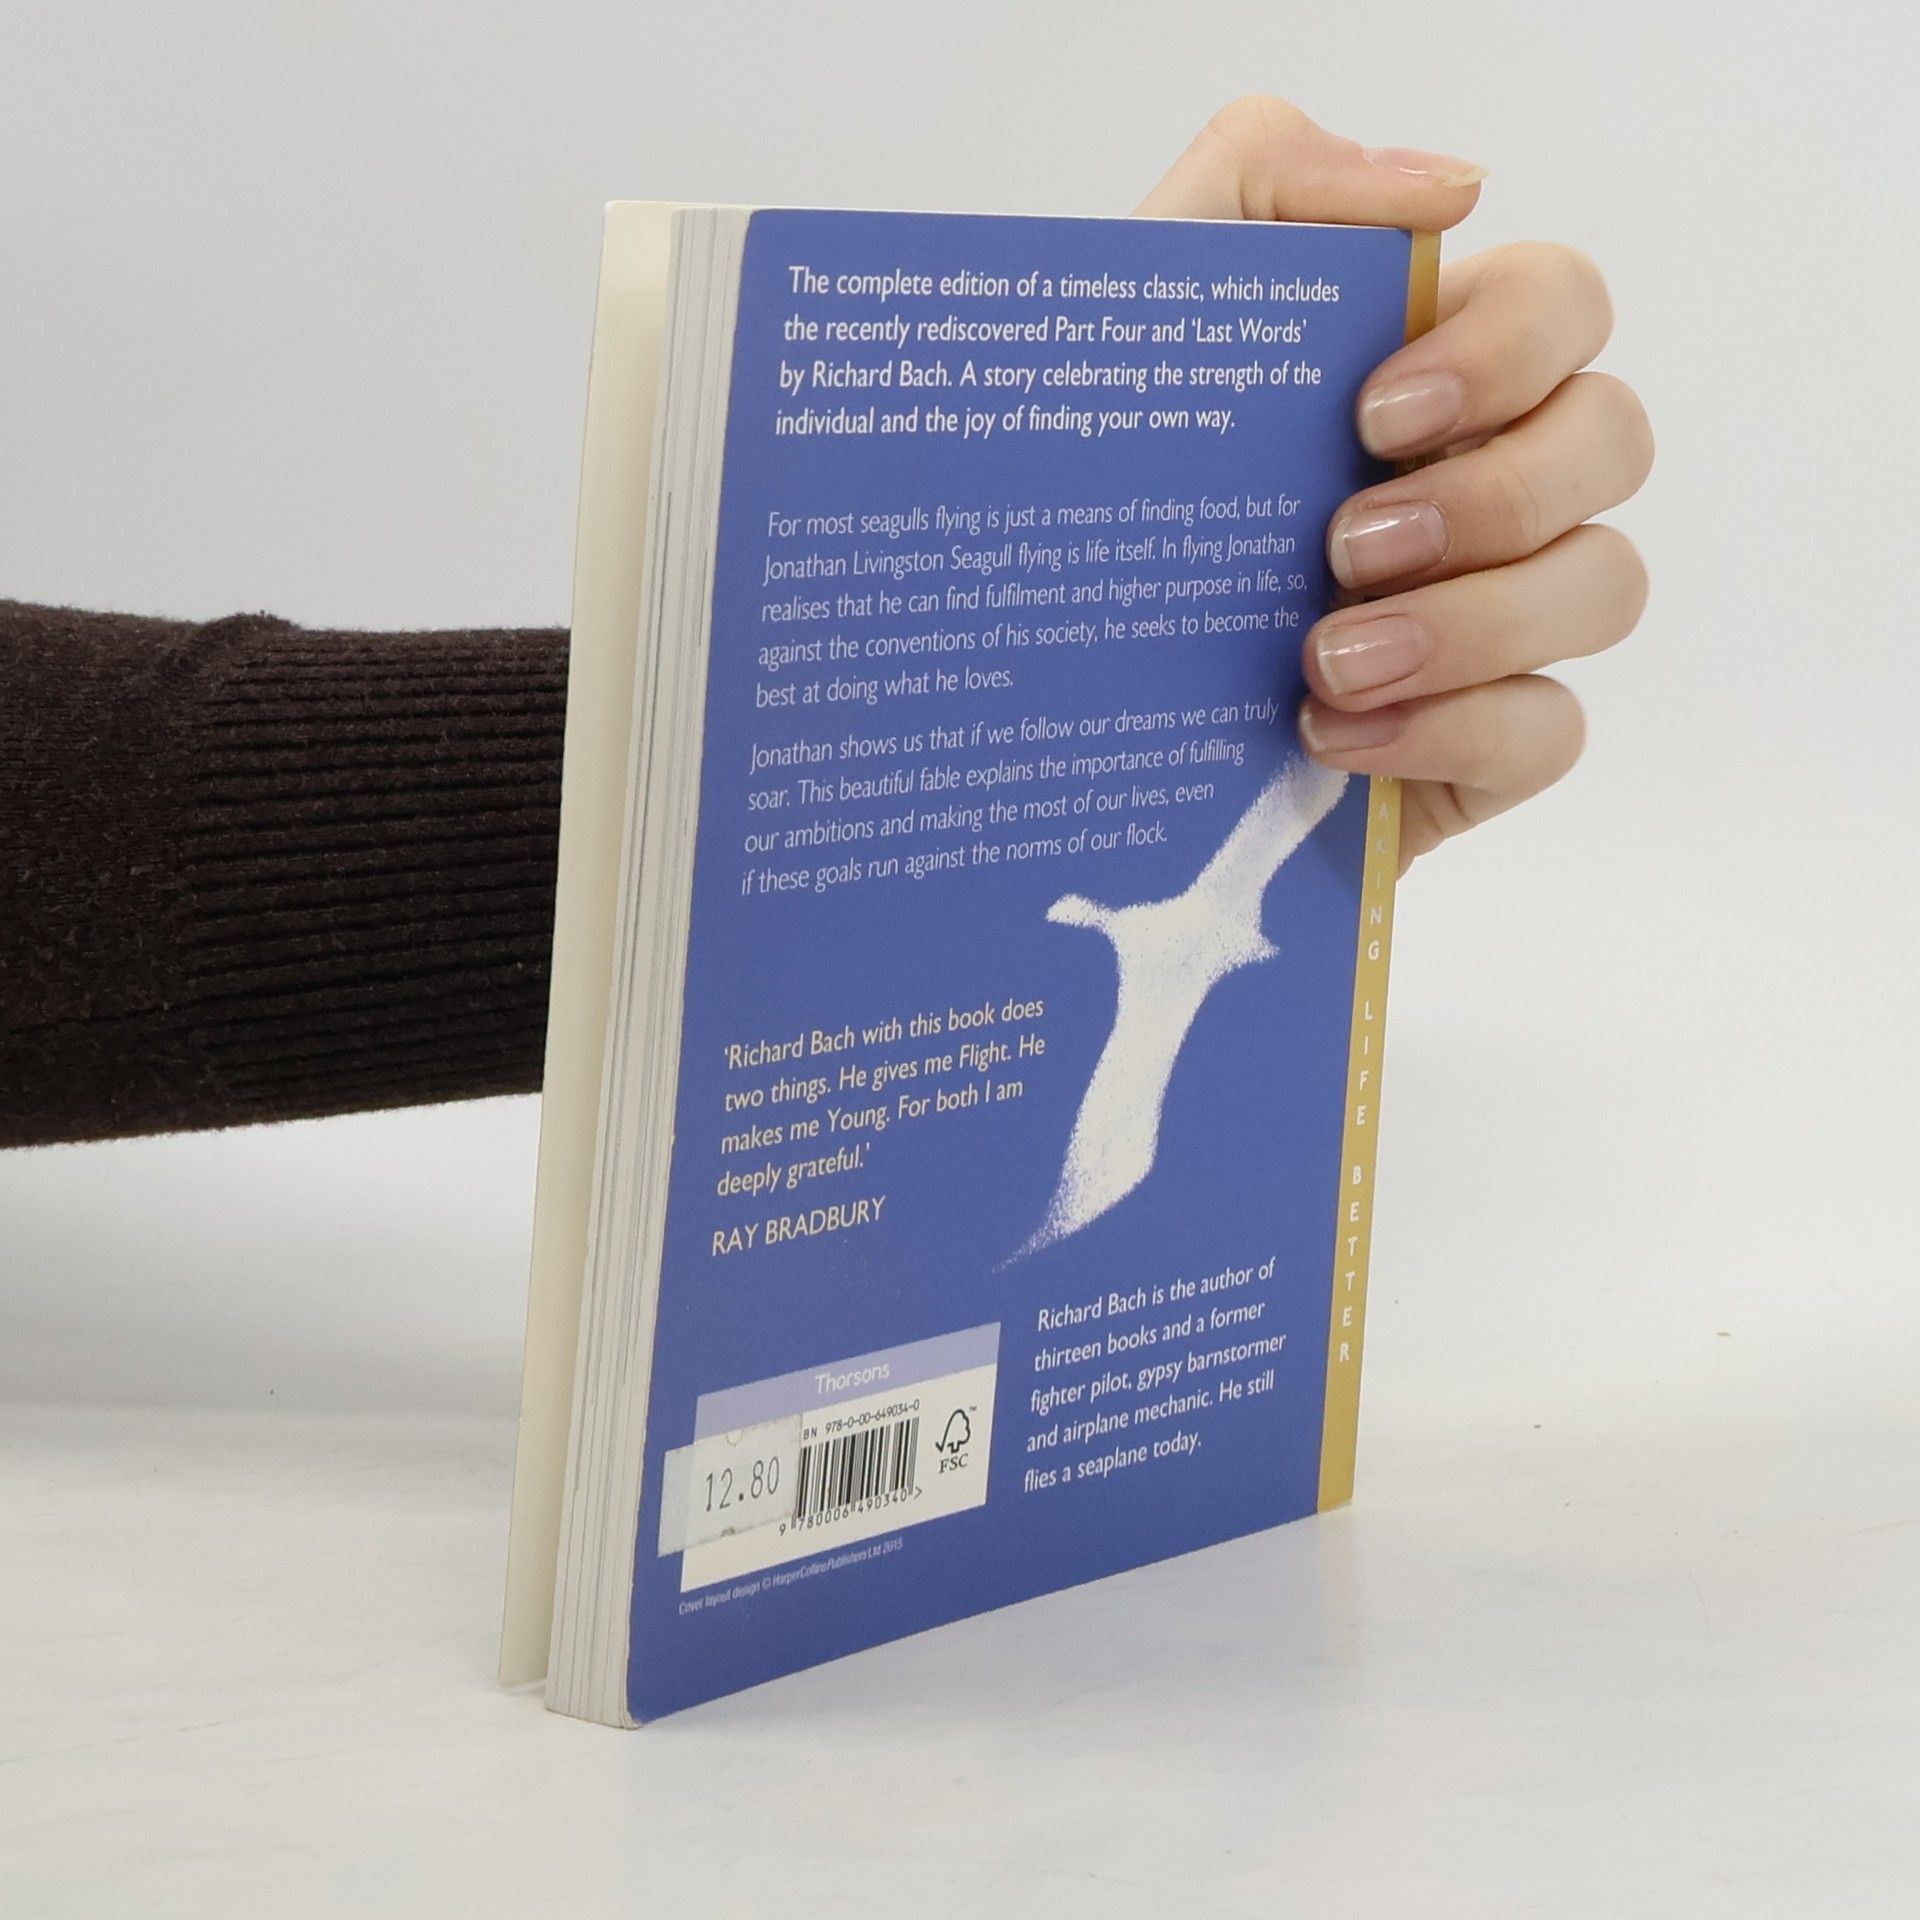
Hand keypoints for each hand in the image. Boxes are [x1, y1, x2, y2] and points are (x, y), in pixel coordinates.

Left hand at [1137, 98, 1652, 868]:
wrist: (1045, 684)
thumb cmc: (1099, 487)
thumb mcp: (1139, 309)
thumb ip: (1262, 179)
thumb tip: (1449, 188)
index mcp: (1430, 367)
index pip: (1563, 304)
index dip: (1506, 347)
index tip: (1371, 414)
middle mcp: (1489, 478)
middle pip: (1612, 438)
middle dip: (1493, 493)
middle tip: (1343, 548)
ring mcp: (1500, 616)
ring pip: (1604, 585)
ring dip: (1476, 622)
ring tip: (1326, 661)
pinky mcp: (1481, 740)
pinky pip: (1553, 731)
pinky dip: (1454, 730)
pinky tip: (1333, 735)